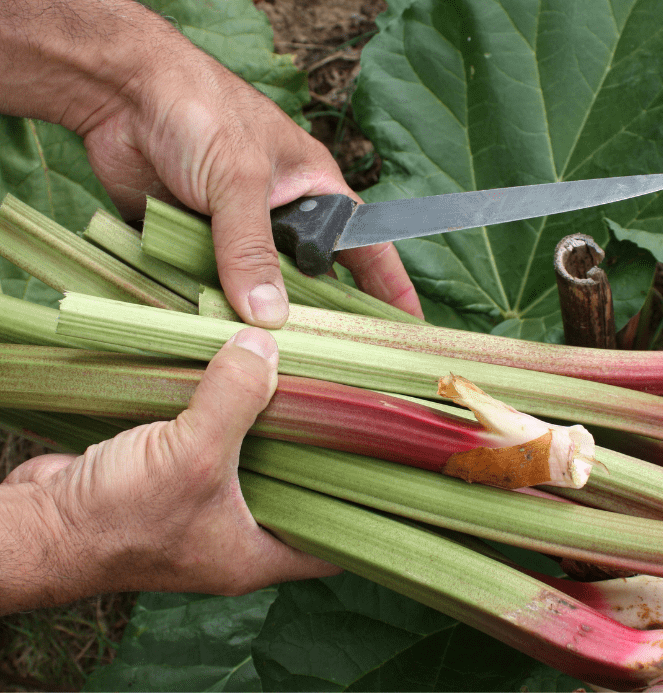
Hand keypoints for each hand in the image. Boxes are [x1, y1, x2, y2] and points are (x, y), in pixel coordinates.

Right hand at [2, 328, 339, 606]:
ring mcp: (207, 504)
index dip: (365, 505)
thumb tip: (266, 343)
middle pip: (298, 484)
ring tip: (306, 373)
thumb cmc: (115, 519)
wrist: (38, 525)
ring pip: (257, 456)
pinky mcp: (177, 476)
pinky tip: (246, 373)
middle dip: (319, 444)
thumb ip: (235, 398)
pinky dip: (230, 411)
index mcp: (258, 552)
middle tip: (350, 397)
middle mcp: (238, 532)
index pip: (334, 538)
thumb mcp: (191, 455)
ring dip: (271, 418)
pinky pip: (219, 439)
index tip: (391, 460)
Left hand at [80, 49, 422, 326]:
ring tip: (271, 362)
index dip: (388, 285)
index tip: (407, 326)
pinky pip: (205, 286)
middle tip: (333, 360)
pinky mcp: (190, 241)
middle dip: (318, 314)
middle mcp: (278, 213)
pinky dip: (205, 306)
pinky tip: (211, 338)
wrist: (120, 90)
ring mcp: (234, 230)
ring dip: (255, 314)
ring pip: (255, 286)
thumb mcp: (240, 179)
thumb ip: (252, 248)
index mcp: (313, 188)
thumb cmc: (201, 109)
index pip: (363, 244)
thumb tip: (269, 316)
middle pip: (309, 277)